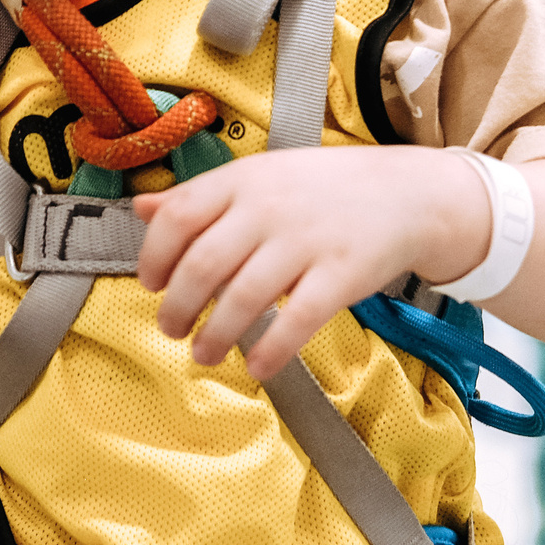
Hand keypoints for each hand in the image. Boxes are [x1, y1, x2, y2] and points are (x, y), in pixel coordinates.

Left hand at [134, 146, 487, 379]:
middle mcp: (269, 208)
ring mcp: (306, 241)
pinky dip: (270, 352)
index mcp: (243, 180)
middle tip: (172, 329)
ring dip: (215, 336)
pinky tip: (256, 367)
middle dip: (178, 306)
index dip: (155, 256)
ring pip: (243, 298)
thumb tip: (139, 209)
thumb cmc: (319, 189)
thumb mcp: (256, 177)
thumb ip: (198, 196)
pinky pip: (296, 322)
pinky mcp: (341, 276)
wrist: (404, 193)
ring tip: (203, 354)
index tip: (152, 284)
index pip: (179, 217)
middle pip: (203, 264)